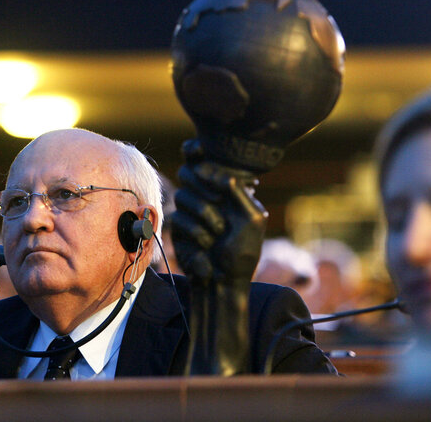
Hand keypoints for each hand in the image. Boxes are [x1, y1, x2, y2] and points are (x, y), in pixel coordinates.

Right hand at [172, 139, 267, 283]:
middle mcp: (205, 194)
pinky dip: (196, 233)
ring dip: (204, 215)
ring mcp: (189, 210)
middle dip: (203, 184)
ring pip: (183, 195)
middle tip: (219, 200)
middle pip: (188, 171)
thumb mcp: (252, 217)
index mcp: (226, 188)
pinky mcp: (178, 227)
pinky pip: (179, 218)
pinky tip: (206, 246)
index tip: (197, 148)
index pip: (205, 160)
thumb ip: (237, 190)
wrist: (224, 282)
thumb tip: (213, 171)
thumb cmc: (243, 251)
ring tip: (218, 233)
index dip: (195, 150)